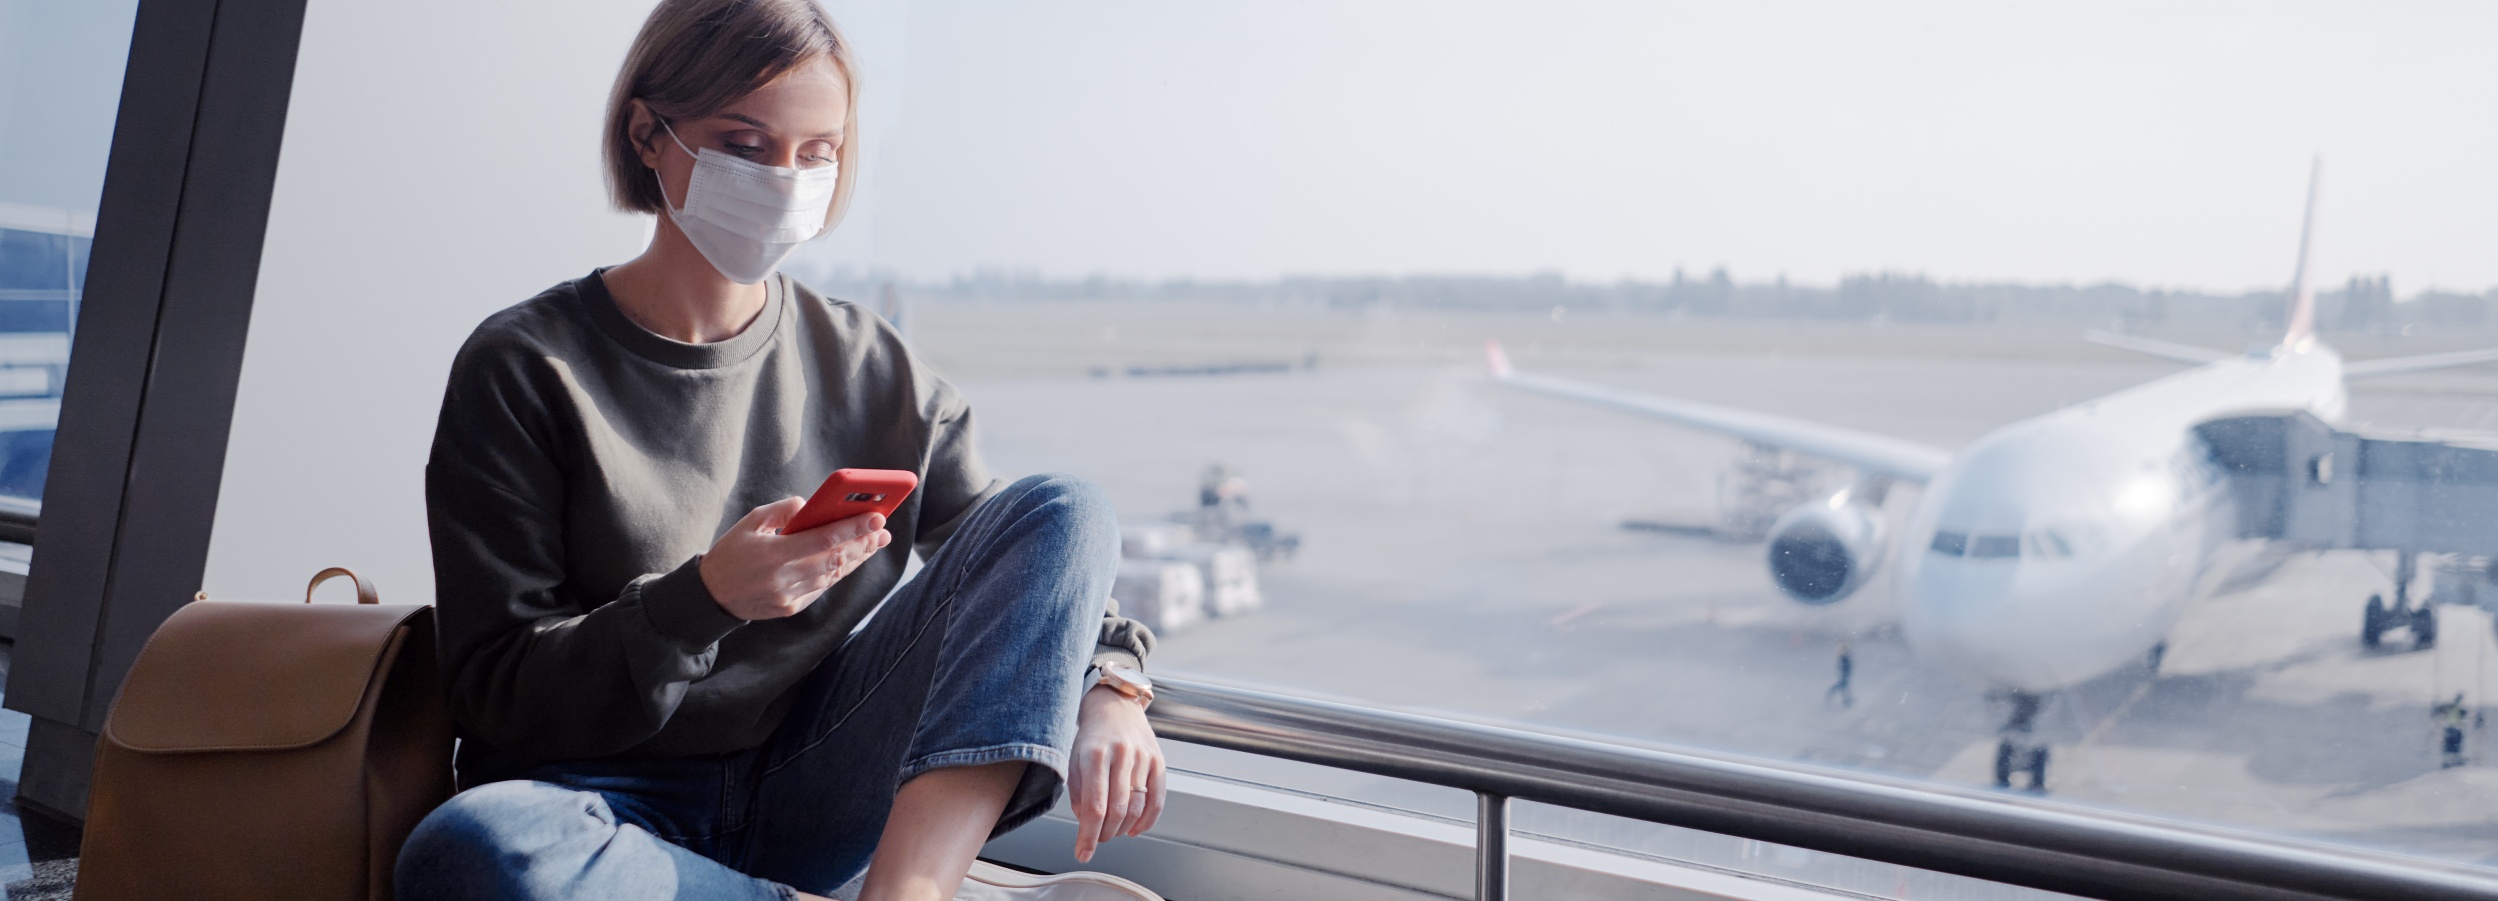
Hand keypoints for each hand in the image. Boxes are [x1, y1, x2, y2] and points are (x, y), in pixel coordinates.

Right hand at [699, 497, 890, 620]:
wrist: (711, 596)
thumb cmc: (731, 552)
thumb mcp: (750, 522)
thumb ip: (783, 510)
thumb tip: (813, 505)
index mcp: (773, 555)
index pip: (823, 540)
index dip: (853, 529)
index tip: (876, 517)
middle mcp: (784, 579)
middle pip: (835, 560)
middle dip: (863, 543)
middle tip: (882, 530)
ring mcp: (789, 597)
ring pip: (833, 575)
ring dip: (856, 558)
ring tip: (874, 542)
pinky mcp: (791, 608)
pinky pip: (822, 587)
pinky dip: (839, 571)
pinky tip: (852, 558)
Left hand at [1068, 684, 1163, 862]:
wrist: (1114, 706)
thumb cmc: (1091, 737)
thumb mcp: (1074, 761)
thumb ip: (1078, 794)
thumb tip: (1088, 825)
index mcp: (1094, 755)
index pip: (1094, 806)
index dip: (1088, 835)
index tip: (1083, 852)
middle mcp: (1121, 755)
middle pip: (1117, 810)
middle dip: (1105, 834)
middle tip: (1097, 839)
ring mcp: (1143, 757)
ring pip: (1137, 808)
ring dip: (1123, 829)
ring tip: (1113, 831)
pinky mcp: (1158, 760)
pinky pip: (1157, 799)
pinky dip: (1147, 821)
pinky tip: (1135, 829)